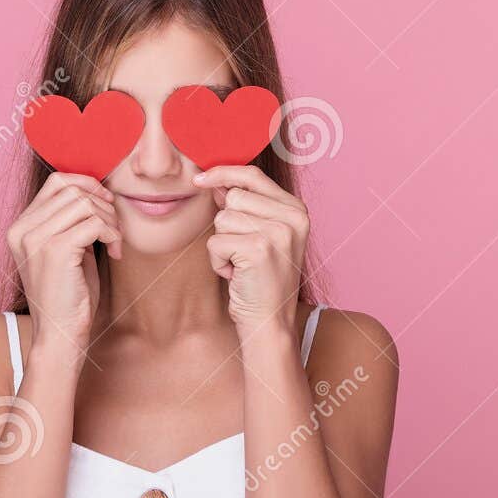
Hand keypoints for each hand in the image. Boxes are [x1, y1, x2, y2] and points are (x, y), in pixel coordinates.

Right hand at [6, 173, 120, 353]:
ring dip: (110, 220)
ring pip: (85, 203)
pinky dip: (113, 235)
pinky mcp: (55, 251)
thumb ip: (72, 221)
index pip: (57, 181)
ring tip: (115, 243)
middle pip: (73, 188)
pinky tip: (115, 253)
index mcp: (20, 227)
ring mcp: (36, 239)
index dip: (88, 185)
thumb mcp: (66, 250)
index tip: (106, 206)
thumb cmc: (68, 297)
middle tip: (115, 230)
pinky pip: (95, 223)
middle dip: (104, 204)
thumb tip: (97, 191)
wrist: (59, 336)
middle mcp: (22, 229)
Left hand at [195, 165, 307, 335]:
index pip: (253, 175)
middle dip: (227, 225)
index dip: (223, 173)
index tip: (200, 180)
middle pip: (234, 196)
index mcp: (296, 210)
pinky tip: (236, 275)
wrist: (270, 323)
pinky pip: (215, 242)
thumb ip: (247, 207)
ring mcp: (277, 232)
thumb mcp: (264, 237)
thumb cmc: (261, 282)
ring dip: (222, 245)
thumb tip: (215, 181)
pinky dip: (217, 261)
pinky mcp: (258, 249)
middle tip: (242, 252)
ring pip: (222, 218)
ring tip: (241, 265)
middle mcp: (293, 217)